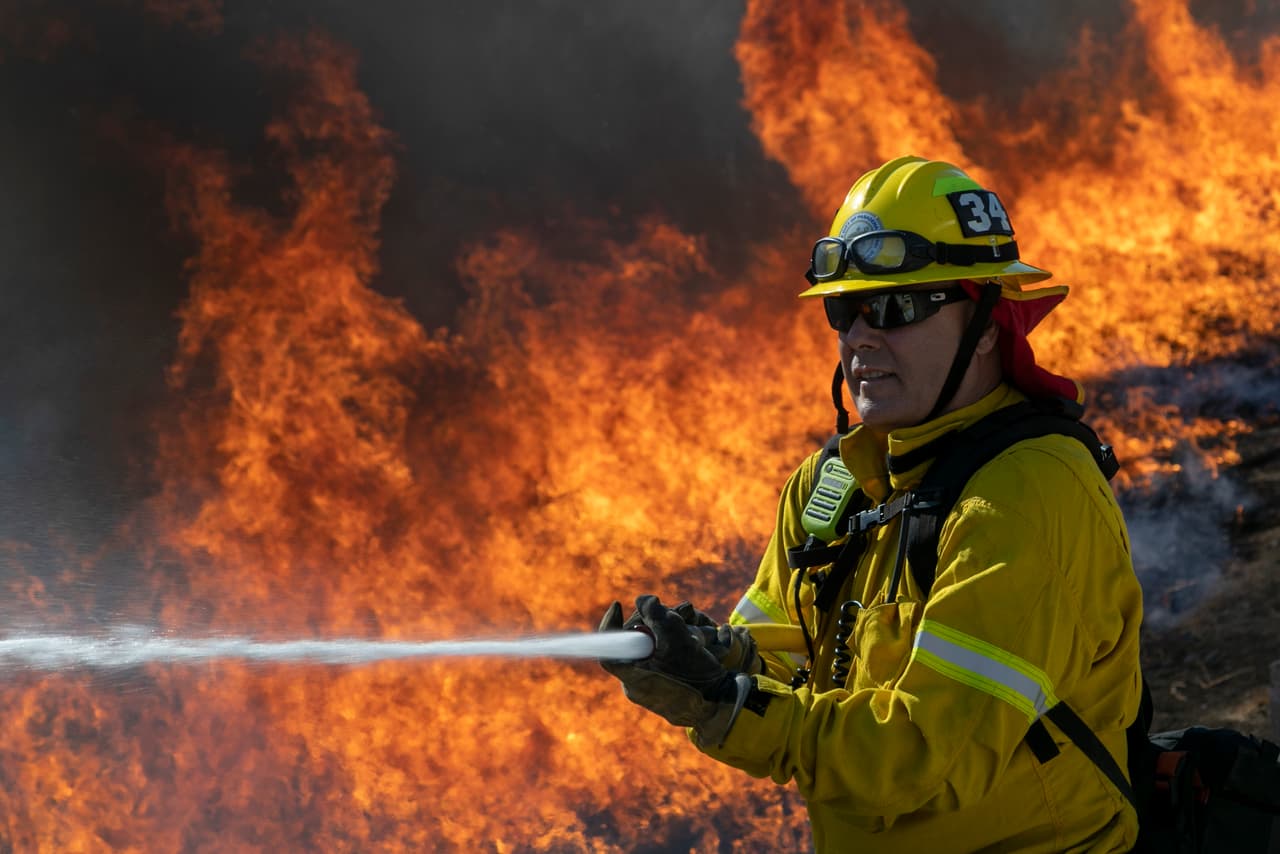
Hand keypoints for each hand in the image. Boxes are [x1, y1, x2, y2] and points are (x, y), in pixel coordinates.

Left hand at [598, 595, 751, 746]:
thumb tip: (641, 600)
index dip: (610, 622)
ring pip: (651, 651)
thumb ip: (655, 613)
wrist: (722, 705)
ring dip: (671, 635)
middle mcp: (636, 685)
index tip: (619, 604)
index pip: (607, 647)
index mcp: (632, 676)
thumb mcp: (677, 636)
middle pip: (633, 644)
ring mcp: (649, 690)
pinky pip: (662, 663)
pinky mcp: (663, 691)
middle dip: (654, 624)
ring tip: (695, 634)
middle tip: (675, 615)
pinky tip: (696, 645)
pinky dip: (676, 649)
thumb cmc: (698, 675)